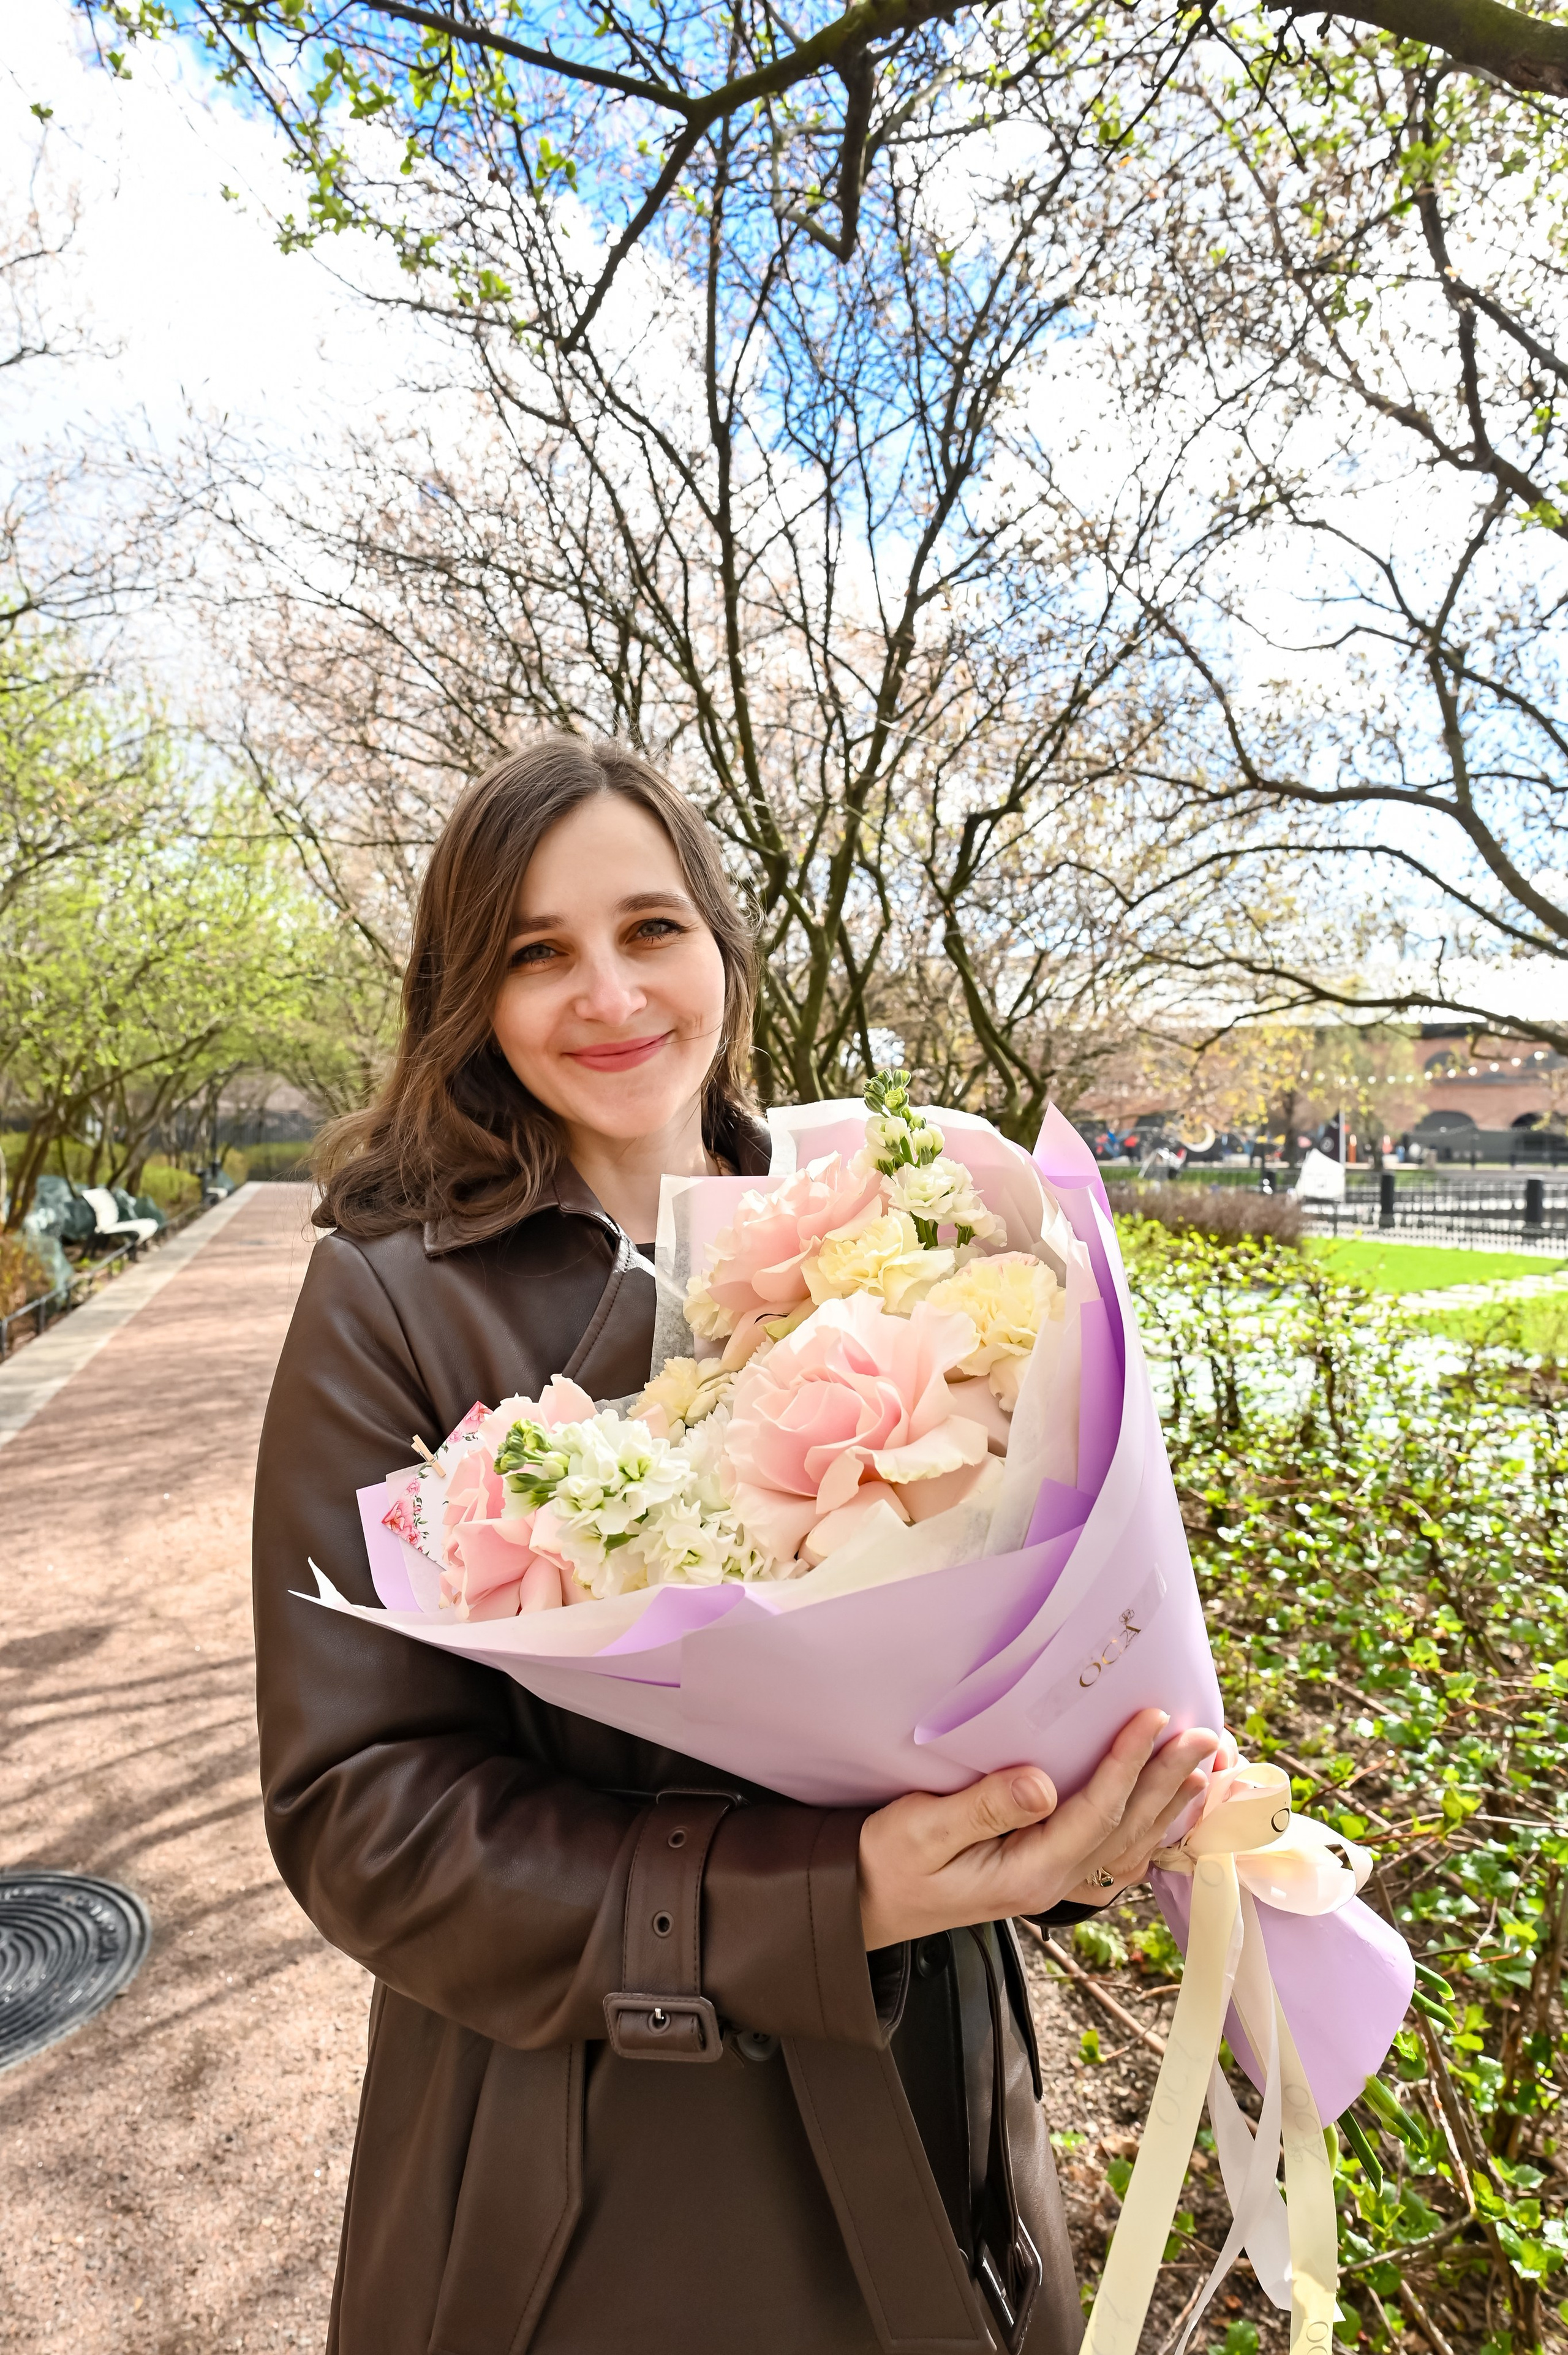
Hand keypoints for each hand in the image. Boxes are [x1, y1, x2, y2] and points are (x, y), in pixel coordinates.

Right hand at [857, 1709, 1216, 1948]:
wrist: (865, 1903)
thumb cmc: (886, 1862)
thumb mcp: (921, 1830)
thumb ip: (984, 1807)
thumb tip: (1042, 1783)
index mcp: (1027, 1873)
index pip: (1094, 1812)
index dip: (1127, 1763)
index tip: (1152, 1717)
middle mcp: (1051, 1884)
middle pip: (1126, 1827)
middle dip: (1168, 1779)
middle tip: (1206, 1735)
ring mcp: (1052, 1885)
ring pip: (1128, 1846)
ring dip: (1169, 1806)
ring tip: (1204, 1769)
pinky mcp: (1044, 1877)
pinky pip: (1112, 1858)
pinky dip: (1148, 1833)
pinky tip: (1164, 1814)